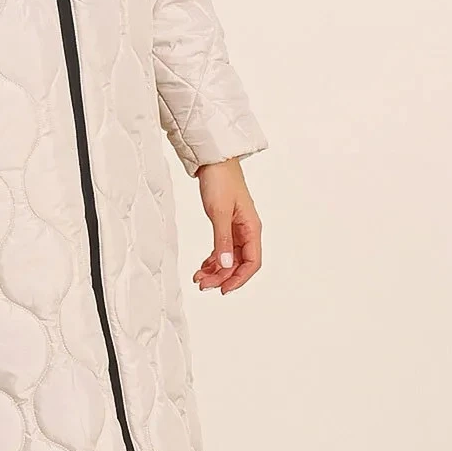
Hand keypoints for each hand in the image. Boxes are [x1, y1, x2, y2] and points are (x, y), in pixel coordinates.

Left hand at [191, 160, 262, 294]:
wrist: (213, 161)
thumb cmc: (221, 181)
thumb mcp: (219, 212)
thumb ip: (221, 240)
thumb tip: (224, 265)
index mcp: (251, 228)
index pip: (252, 262)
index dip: (239, 278)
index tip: (224, 289)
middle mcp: (246, 230)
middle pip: (238, 263)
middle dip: (222, 276)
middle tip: (203, 285)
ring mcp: (236, 228)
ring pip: (229, 257)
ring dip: (216, 270)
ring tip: (199, 278)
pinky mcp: (226, 224)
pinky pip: (222, 248)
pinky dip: (213, 259)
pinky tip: (203, 266)